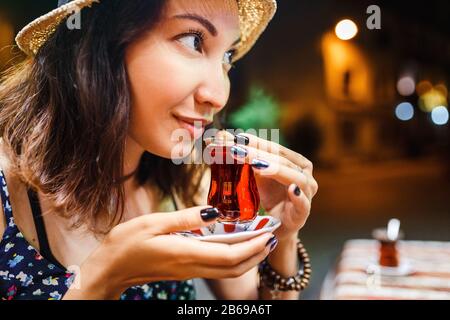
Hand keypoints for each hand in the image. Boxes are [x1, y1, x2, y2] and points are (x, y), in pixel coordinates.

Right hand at [72, 206, 274, 298]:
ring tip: (261, 241)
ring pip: (228, 270)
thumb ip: (185, 218)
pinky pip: (216, 267)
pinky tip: (235, 244)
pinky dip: (233, 258)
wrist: (109, 270)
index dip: (253, 246)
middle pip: (235, 267)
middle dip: (257, 254)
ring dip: (248, 258)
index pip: (230, 256)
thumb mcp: (153, 223)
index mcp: (187, 253)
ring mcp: (189, 270)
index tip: (269, 234)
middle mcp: (192, 265)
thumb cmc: (125, 244)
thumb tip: (214, 212)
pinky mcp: (184, 269)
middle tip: (272, 237)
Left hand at [230, 133, 317, 240]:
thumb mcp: (254, 174)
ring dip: (276, 169)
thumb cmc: (270, 196)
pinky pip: (303, 204)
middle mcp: (304, 174)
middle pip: (282, 160)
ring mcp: (306, 193)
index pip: (275, 148)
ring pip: (295, 177)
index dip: (257, 142)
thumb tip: (221, 135)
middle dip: (259, 153)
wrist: (278, 225)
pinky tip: (292, 189)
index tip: (237, 138)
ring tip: (256, 164)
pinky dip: (298, 196)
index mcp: (295, 161)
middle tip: (238, 150)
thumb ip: (242, 155)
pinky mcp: (303, 213)